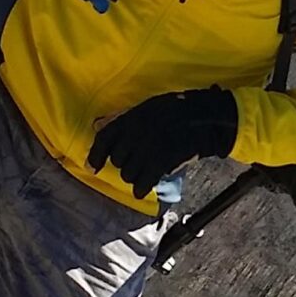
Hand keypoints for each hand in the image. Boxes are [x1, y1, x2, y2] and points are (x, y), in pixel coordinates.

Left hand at [87, 90, 239, 196]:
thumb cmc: (176, 109)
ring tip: (144, 172)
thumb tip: (98, 125)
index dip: (95, 156)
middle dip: (123, 164)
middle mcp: (134, 135)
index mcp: (130, 118)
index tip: (92, 168)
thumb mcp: (146, 107)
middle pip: (117, 160)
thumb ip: (123, 118)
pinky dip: (141, 189)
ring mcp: (147, 150)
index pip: (104, 139)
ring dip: (133, 176)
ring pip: (128, 174)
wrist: (202, 117)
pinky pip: (142, 183)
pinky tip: (144, 189)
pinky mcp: (160, 163)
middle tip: (135, 163)